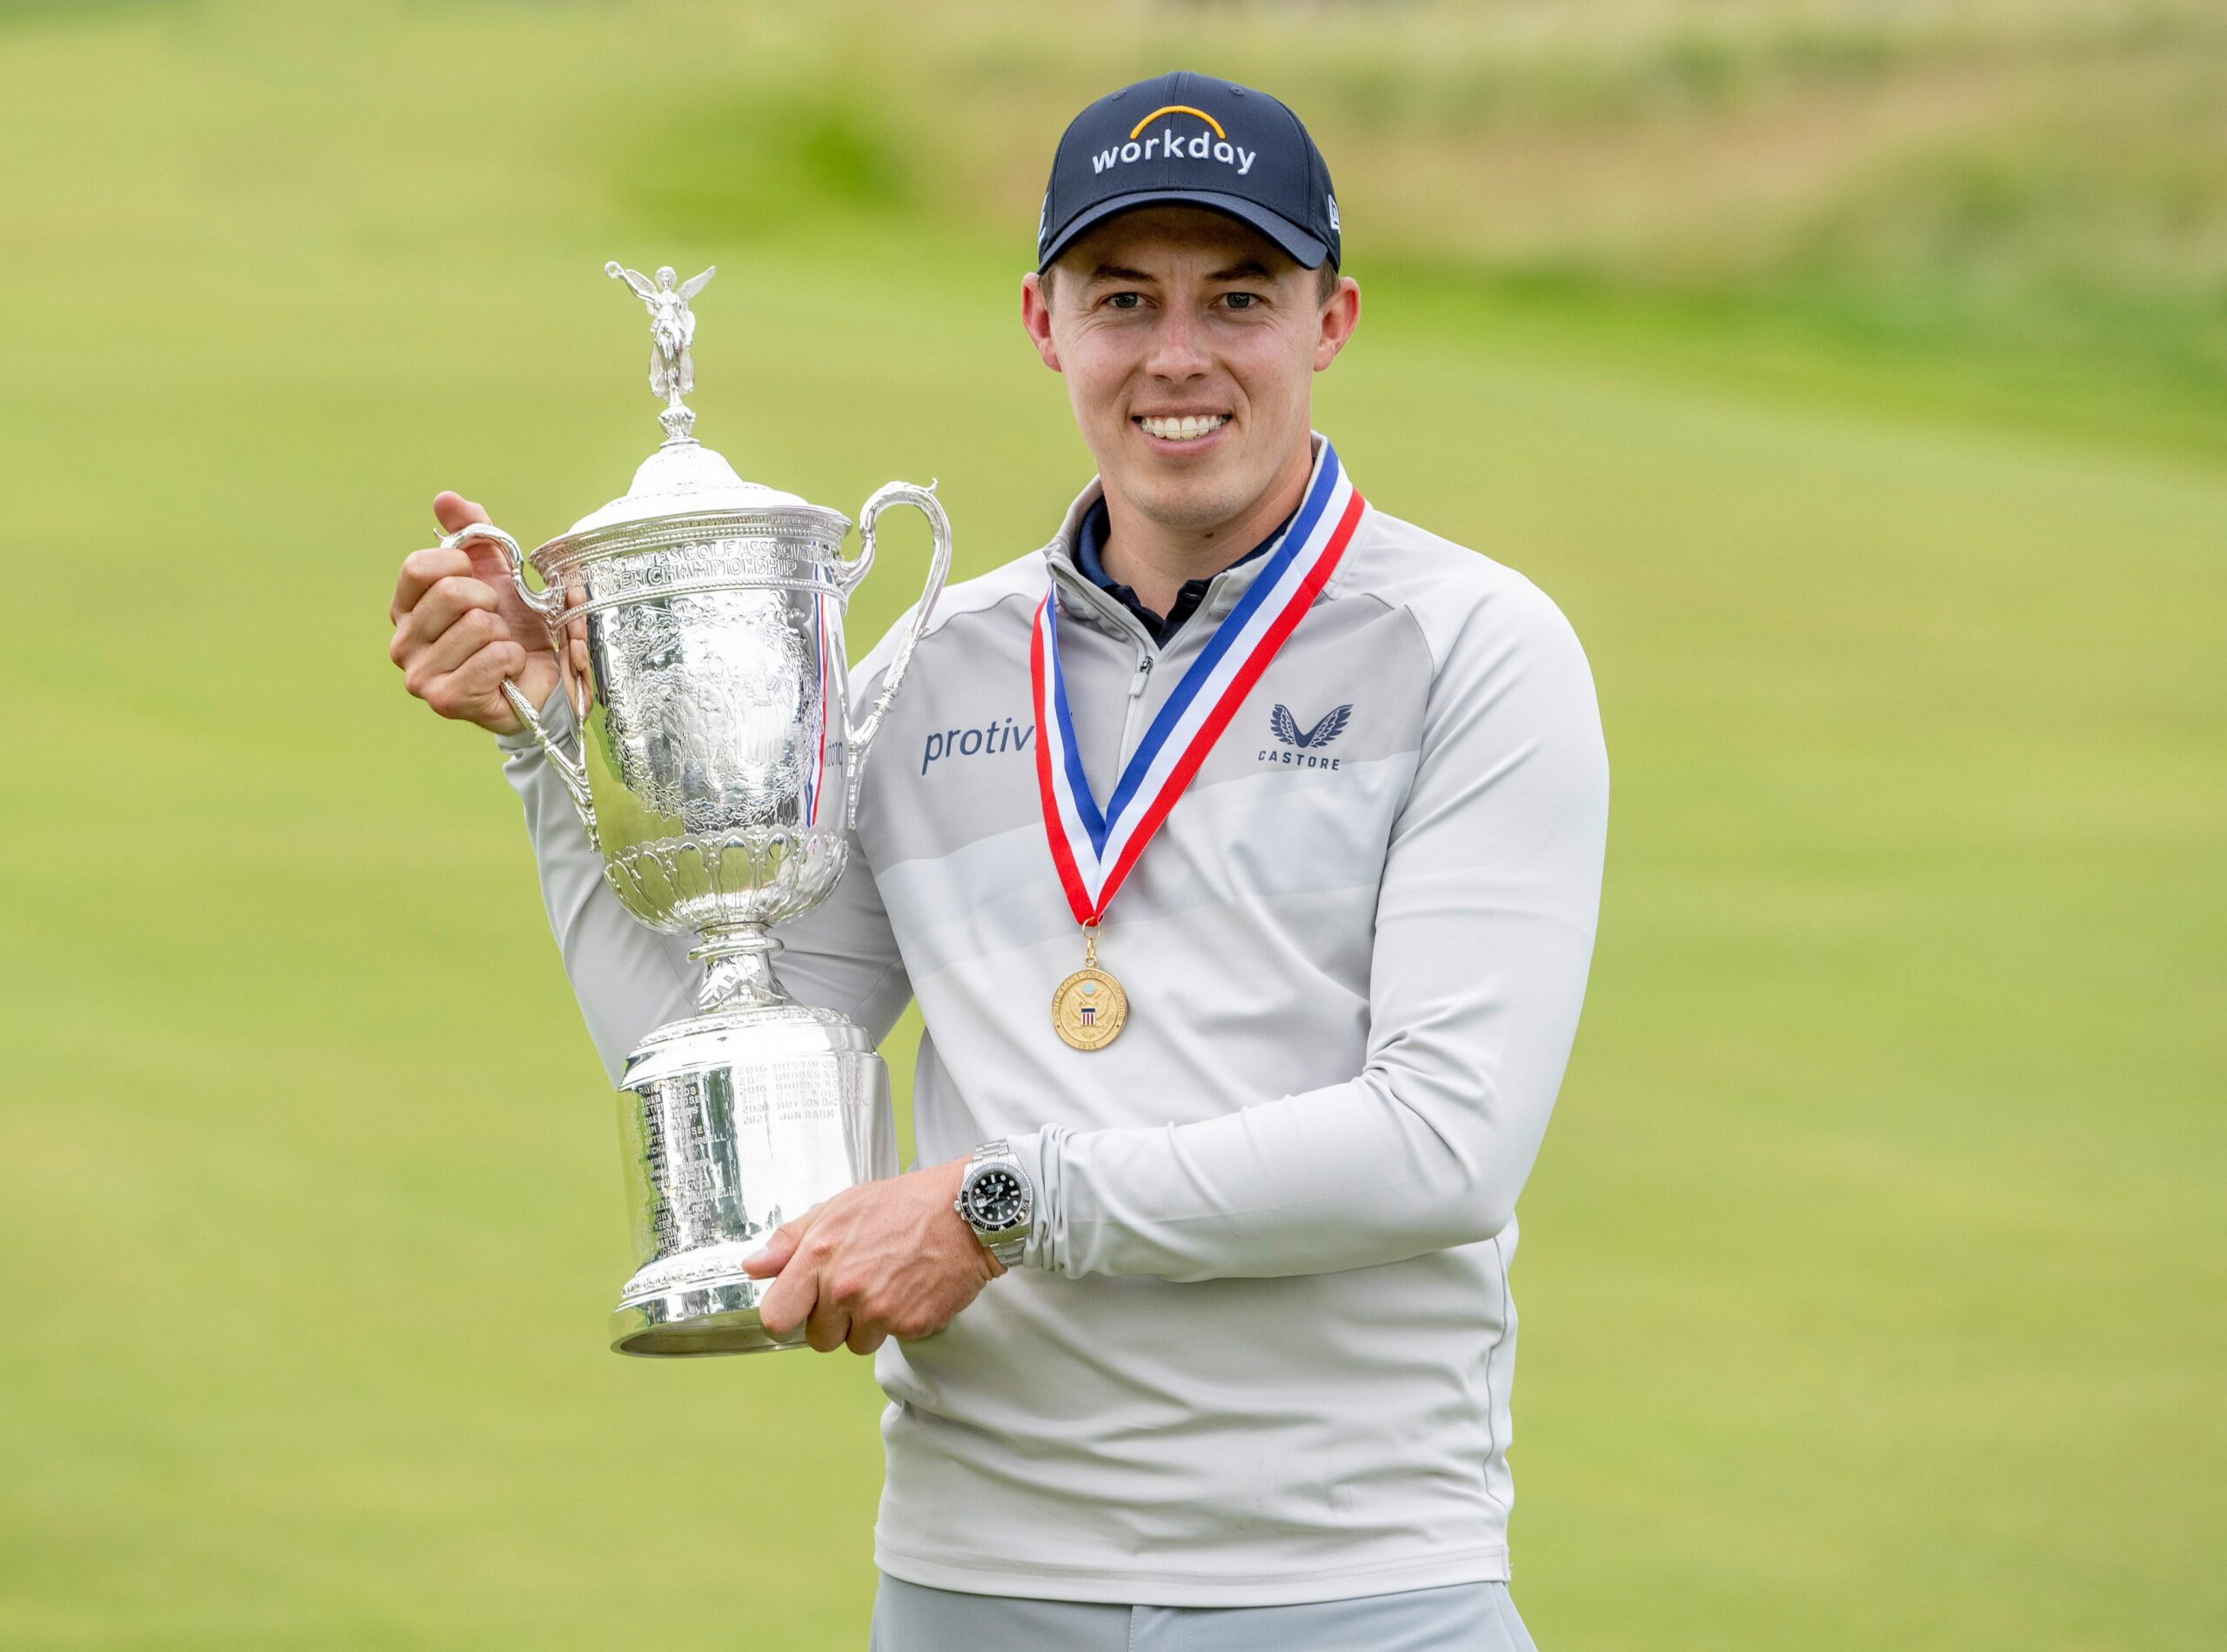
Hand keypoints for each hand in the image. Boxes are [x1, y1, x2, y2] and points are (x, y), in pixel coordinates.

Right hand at [389, 491, 557, 734]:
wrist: (540, 682)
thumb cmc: (513, 629)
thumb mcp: (496, 573)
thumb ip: (472, 533)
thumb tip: (446, 498)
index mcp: (405, 609)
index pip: (417, 567)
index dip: (458, 564)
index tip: (477, 578)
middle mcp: (403, 643)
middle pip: (449, 593)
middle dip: (490, 600)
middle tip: (496, 620)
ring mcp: (420, 676)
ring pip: (477, 625)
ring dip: (504, 633)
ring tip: (501, 648)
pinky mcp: (446, 700)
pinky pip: (493, 657)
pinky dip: (513, 659)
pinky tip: (507, 672)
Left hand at [743, 1159, 1003, 1354]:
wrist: (966, 1213)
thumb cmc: (905, 1204)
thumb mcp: (839, 1207)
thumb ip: (790, 1240)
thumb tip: (753, 1267)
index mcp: (820, 1256)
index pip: (776, 1317)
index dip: (787, 1314)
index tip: (801, 1306)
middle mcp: (845, 1287)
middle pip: (817, 1338)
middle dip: (833, 1321)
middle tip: (857, 1288)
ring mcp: (879, 1310)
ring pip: (856, 1343)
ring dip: (868, 1325)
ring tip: (888, 1285)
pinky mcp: (910, 1325)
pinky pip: (892, 1339)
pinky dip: (901, 1321)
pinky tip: (911, 1289)